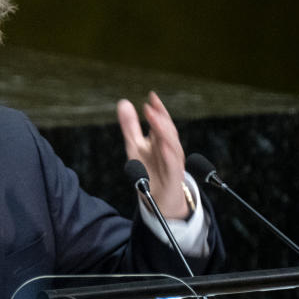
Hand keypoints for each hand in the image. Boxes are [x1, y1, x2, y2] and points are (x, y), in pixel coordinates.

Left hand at [117, 91, 188, 218]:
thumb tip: (124, 102)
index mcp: (161, 141)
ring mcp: (174, 163)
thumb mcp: (135, 147)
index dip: (158, 109)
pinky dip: (169, 154)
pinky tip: (163, 146)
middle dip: (160, 118)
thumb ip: (130, 126)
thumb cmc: (149, 173)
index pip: (162, 122)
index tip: (151, 96)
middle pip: (168, 131)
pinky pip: (173, 165)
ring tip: (155, 120)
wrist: (159, 202)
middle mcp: (170, 150)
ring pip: (172, 145)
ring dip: (164, 132)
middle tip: (149, 106)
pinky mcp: (174, 178)